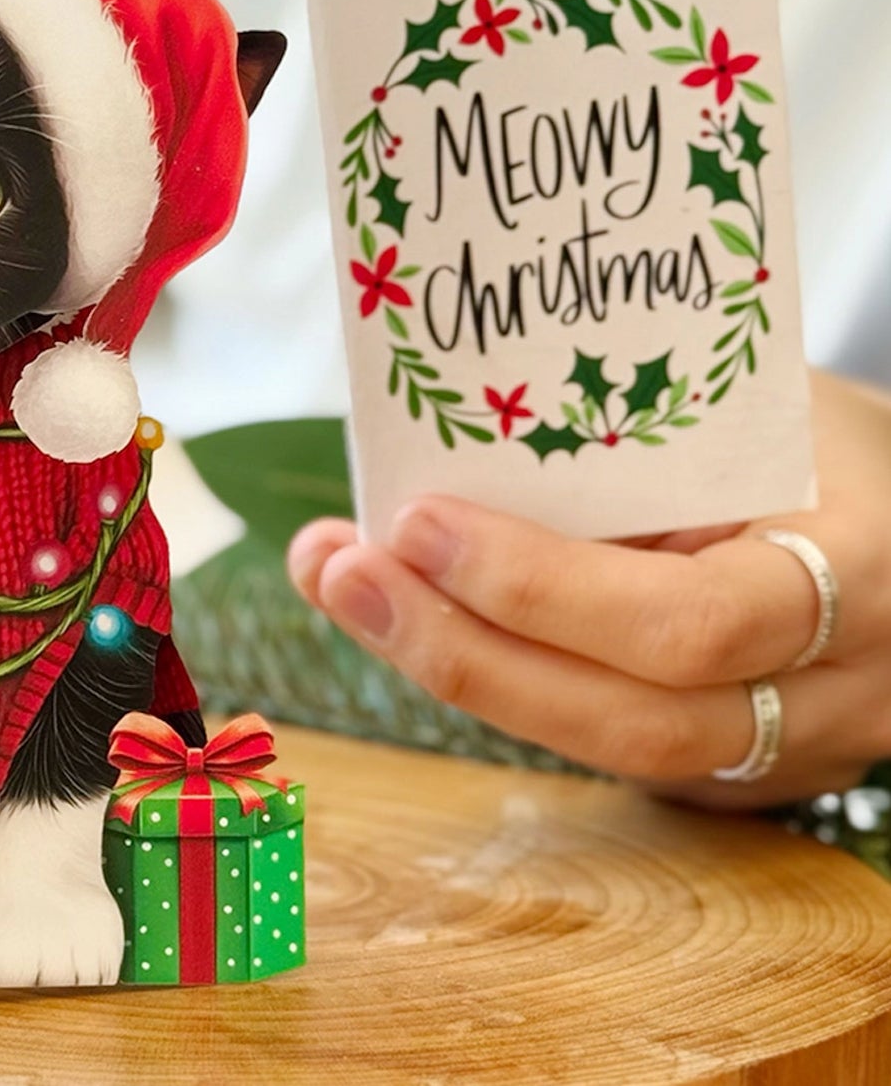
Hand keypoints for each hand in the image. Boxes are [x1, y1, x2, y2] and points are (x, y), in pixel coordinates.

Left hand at [287, 370, 890, 806]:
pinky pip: (600, 742)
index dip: (542, 589)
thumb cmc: (806, 436)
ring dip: (455, 670)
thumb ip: (630, 449)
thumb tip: (438, 454)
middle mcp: (838, 687)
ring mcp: (795, 747)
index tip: (417, 523)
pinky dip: (496, 680)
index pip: (697, 620)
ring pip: (605, 748)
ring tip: (346, 588)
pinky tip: (411, 619)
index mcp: (859, 569)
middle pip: (634, 719)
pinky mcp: (741, 770)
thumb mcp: (743, 411)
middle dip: (462, 650)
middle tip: (342, 570)